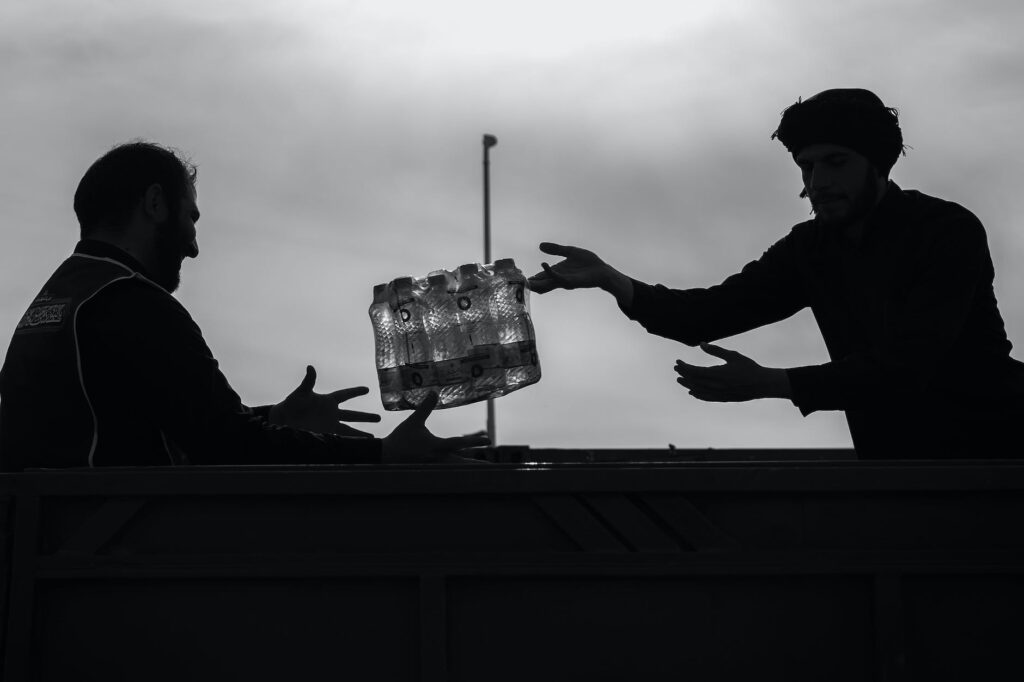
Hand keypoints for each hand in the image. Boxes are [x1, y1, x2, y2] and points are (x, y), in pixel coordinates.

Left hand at [269, 365, 380, 436]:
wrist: (283, 420)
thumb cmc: (292, 404)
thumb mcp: (301, 392)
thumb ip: (308, 381)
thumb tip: (310, 367)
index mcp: (327, 401)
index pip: (345, 395)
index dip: (355, 391)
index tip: (367, 389)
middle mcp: (331, 413)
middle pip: (352, 415)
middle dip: (365, 417)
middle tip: (379, 417)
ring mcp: (329, 425)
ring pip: (349, 429)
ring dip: (360, 433)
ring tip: (373, 439)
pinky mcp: (325, 435)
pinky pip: (340, 439)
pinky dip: (349, 442)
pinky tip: (357, 447)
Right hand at [381, 393, 490, 462]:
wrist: (386, 456)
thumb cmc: (401, 438)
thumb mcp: (413, 421)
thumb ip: (425, 408)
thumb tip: (434, 392)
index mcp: (437, 446)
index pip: (459, 443)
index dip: (475, 441)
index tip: (488, 440)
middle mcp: (439, 458)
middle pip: (462, 462)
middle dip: (477, 464)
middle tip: (492, 466)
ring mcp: (435, 466)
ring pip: (456, 468)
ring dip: (469, 467)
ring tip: (483, 468)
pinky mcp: (430, 469)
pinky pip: (447, 471)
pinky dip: (457, 470)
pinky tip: (463, 470)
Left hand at [674, 343, 791, 401]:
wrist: (763, 384)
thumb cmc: (749, 367)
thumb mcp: (733, 356)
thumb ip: (716, 351)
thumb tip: (701, 344)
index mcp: (717, 373)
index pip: (694, 371)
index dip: (684, 367)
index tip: (677, 362)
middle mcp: (716, 385)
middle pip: (693, 381)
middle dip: (683, 374)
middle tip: (676, 369)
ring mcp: (719, 394)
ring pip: (698, 390)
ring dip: (687, 385)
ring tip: (680, 380)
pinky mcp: (723, 399)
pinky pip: (706, 398)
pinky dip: (697, 395)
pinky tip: (693, 392)